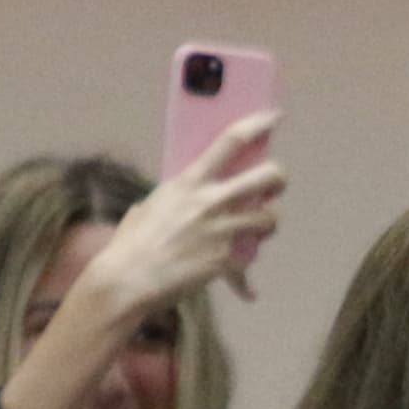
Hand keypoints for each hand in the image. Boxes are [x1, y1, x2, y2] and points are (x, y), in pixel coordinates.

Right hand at [91, 112, 288, 310]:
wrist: (130, 277)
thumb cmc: (132, 241)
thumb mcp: (151, 205)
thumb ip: (178, 198)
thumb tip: (185, 201)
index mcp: (190, 181)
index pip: (230, 142)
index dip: (256, 125)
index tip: (273, 117)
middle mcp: (212, 201)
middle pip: (266, 177)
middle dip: (278, 178)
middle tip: (275, 184)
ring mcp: (223, 230)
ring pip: (268, 218)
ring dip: (267, 223)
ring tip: (259, 229)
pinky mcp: (226, 259)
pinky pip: (248, 265)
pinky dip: (246, 281)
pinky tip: (248, 291)